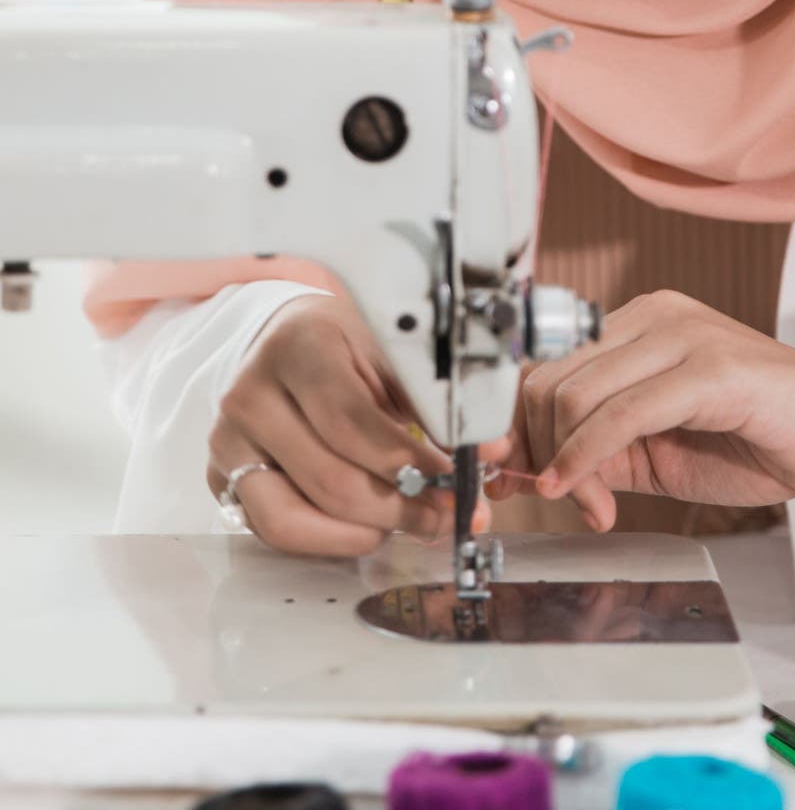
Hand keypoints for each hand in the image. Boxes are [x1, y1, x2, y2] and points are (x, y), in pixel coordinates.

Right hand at [206, 295, 500, 556]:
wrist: (285, 340)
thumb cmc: (347, 345)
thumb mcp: (390, 353)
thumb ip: (436, 403)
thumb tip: (492, 451)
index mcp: (299, 348)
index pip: (352, 423)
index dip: (409, 461)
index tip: (454, 479)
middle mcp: (251, 395)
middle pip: (328, 479)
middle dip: (398, 507)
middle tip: (446, 515)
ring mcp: (228, 441)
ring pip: (291, 518)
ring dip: (362, 533)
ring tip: (411, 524)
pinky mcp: (220, 478)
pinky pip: (272, 529)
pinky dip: (327, 538)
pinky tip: (369, 527)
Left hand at [487, 290, 794, 531]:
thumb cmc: (759, 440)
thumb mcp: (654, 448)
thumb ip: (595, 450)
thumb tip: (523, 472)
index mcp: (638, 322)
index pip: (544, 365)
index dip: (517, 426)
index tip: (513, 477)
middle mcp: (653, 314)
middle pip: (548, 378)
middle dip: (536, 450)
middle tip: (558, 500)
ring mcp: (682, 335)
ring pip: (575, 393)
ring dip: (565, 465)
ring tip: (594, 507)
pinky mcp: (709, 368)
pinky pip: (619, 414)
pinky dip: (586, 458)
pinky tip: (588, 497)